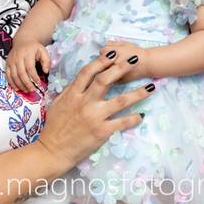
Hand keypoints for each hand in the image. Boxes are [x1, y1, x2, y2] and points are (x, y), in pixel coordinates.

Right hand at [6, 39, 50, 91]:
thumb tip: (46, 71)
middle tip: (32, 90)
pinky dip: (12, 83)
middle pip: (21, 73)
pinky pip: (8, 75)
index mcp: (27, 53)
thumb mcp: (43, 51)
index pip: (30, 67)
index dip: (34, 77)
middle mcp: (17, 57)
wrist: (22, 40)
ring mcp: (11, 60)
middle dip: (27, 83)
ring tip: (27, 90)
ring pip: (14, 76)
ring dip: (20, 85)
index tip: (39, 83)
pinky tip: (17, 88)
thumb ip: (46, 61)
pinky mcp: (7, 63)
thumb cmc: (34, 48)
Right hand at [37, 49, 155, 172]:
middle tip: (135, 59)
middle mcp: (85, 103)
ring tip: (151, 87)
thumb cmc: (53, 127)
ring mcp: (95, 117)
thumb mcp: (58, 103)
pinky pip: (122, 123)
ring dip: (138, 93)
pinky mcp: (102, 132)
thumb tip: (82, 79)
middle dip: (121, 67)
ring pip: (120, 101)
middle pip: (106, 80)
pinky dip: (133, 118)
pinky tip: (141, 114)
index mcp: (73, 94)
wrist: (52, 151)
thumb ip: (71, 91)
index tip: (114, 53)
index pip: (88, 72)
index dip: (101, 60)